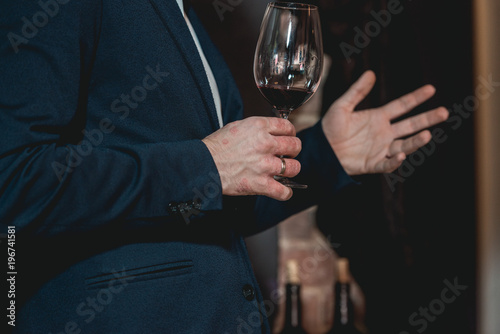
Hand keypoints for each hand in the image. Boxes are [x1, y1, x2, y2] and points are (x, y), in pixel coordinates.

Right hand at [202, 117, 300, 200]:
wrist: (203, 165)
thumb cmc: (216, 147)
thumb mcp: (238, 126)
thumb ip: (257, 128)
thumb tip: (271, 132)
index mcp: (259, 127)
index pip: (288, 127)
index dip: (291, 133)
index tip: (288, 137)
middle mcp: (265, 144)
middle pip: (295, 146)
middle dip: (293, 151)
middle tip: (287, 155)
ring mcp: (264, 165)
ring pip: (294, 167)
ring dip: (291, 170)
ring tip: (284, 171)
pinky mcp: (260, 184)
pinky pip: (284, 191)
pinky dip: (285, 193)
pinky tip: (282, 190)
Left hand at [322, 71, 448, 174]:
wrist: (321, 149)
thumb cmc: (330, 128)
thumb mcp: (342, 107)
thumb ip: (357, 92)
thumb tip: (370, 73)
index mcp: (378, 117)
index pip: (402, 106)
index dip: (416, 98)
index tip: (431, 89)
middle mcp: (384, 133)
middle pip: (410, 125)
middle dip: (427, 119)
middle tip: (444, 112)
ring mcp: (380, 149)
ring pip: (404, 145)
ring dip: (415, 142)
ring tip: (427, 135)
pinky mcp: (372, 164)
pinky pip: (386, 164)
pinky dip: (394, 161)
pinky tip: (400, 155)